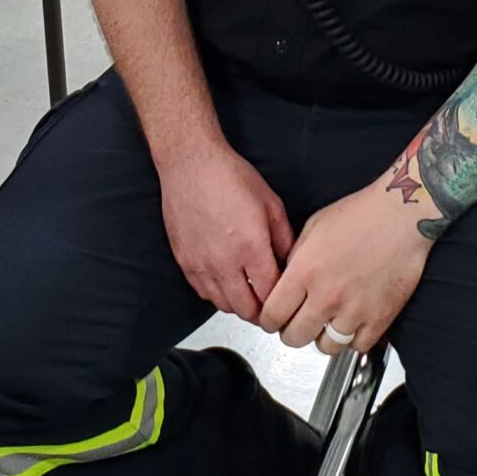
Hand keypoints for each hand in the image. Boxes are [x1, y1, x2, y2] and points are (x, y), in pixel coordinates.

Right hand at [158, 142, 293, 320]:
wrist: (191, 164)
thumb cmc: (229, 176)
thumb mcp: (271, 203)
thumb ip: (285, 239)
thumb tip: (292, 264)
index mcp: (251, 247)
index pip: (270, 295)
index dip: (281, 303)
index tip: (286, 301)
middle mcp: (224, 262)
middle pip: (246, 310)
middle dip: (261, 311)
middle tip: (269, 305)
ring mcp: (201, 264)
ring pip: (224, 305)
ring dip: (239, 304)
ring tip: (249, 294)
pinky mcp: (184, 262)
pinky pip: (203, 292)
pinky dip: (217, 294)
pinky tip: (226, 282)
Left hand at [257, 181, 429, 355]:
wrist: (400, 216)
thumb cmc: (360, 214)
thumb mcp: (313, 227)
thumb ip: (296, 258)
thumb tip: (285, 282)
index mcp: (304, 271)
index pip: (272, 315)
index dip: (269, 320)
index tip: (274, 319)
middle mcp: (326, 295)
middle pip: (294, 337)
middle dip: (291, 332)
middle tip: (298, 323)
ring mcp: (354, 310)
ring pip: (325, 347)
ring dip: (323, 337)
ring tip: (327, 323)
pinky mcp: (380, 318)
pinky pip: (358, 346)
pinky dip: (353, 338)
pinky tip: (353, 323)